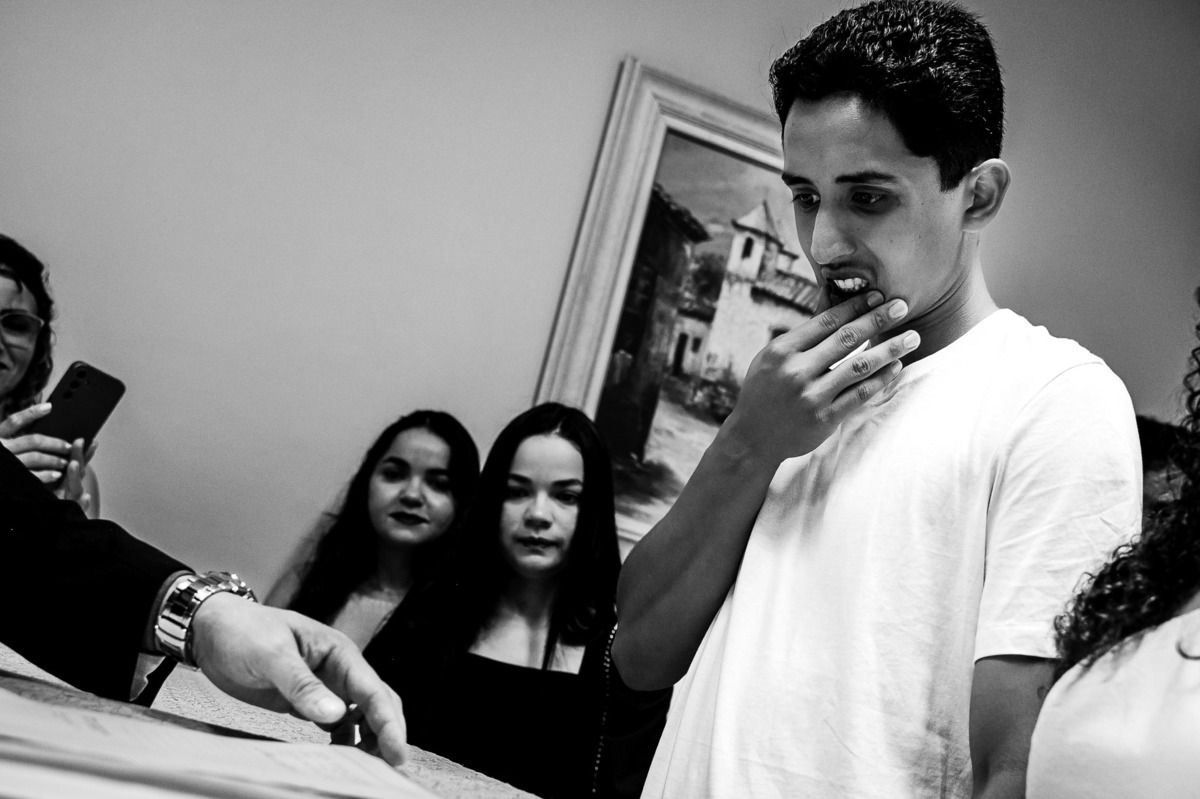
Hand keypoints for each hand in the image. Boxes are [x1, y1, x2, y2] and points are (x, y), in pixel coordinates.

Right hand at [0, 403, 72, 483]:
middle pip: (33, 441)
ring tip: (65, 462)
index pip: (15, 421)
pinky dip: (46, 475)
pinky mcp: (13, 476)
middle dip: (54, 443)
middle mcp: (4, 447)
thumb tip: (40, 419)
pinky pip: (33, 475)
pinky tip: (57, 475)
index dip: (31, 413)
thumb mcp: (2, 440)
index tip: (49, 407)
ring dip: (53, 459)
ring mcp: (8, 462)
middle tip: (69, 446)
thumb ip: (13, 434)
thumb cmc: (2, 455)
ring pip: (35, 457)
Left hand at [56, 438, 96, 515]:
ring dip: (75, 475)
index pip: (76, 463)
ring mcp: (72, 501)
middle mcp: (72, 490)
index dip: (80, 451)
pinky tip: (86, 497)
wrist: (59, 529)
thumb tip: (52, 453)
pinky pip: (78, 508)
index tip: (84, 438)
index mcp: (68, 483)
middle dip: (79, 456)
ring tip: (74, 464)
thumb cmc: (52, 508)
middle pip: (77, 472)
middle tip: (78, 442)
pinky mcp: (70, 514)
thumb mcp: (53, 488)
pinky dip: (83, 503)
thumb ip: (57, 475)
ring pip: (76, 487)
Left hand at [190, 593, 407, 765]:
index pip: (373, 690)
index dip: (389, 722)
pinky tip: (342, 754)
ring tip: (369, 765)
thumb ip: (302, 685)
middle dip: (388, 732)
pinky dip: (345, 739)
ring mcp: (324, 684)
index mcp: (338, 652)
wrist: (212, 630)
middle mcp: (338, 668)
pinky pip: (337, 722)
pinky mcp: (307, 699)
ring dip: (370, 737)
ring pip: (361, 714)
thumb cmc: (242, 631)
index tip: (397, 752)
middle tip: (392, 766)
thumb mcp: (271, 655)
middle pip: (376, 702)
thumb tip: (336, 715)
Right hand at [724, 291, 918, 463]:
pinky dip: (881, 379)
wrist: (753, 437)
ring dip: (889, 350)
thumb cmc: (765, 390)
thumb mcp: (773, 357)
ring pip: (859, 366)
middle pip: (846, 339)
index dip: (855, 307)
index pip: (826, 321)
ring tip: (911, 337)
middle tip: (903, 306)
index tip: (878, 295)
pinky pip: (860, 394)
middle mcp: (796, 371)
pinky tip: (895, 367)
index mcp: (782, 350)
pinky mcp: (824, 419)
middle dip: (878, 320)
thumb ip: (804, 333)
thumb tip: (830, 297)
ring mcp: (811, 396)